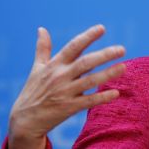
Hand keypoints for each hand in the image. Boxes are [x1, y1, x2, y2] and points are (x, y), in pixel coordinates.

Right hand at [8, 25, 125, 148]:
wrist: (24, 120)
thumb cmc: (33, 90)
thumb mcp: (36, 68)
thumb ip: (42, 48)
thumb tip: (41, 28)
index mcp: (55, 65)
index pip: (73, 47)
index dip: (87, 37)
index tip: (102, 28)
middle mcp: (60, 76)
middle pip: (85, 62)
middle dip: (104, 55)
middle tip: (122, 49)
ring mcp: (65, 92)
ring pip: (90, 81)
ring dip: (108, 74)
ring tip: (124, 67)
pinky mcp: (69, 108)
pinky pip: (89, 102)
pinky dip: (102, 97)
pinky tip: (116, 93)